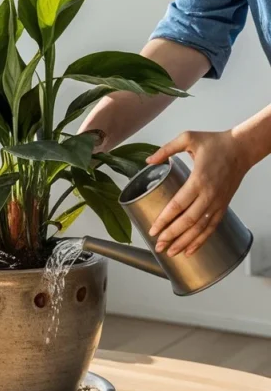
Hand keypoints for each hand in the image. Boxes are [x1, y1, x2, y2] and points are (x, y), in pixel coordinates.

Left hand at [146, 130, 251, 256]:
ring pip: (201, 228)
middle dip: (172, 235)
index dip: (165, 220)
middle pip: (188, 221)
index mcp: (198, 180)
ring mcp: (218, 202)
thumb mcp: (188, 138)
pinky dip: (202, 240)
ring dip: (185, 242)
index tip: (153, 230)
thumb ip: (166, 149)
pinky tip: (190, 250)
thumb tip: (148, 160)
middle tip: (158, 245)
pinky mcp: (224, 205)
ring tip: (170, 252)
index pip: (178, 205)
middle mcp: (209, 194)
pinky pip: (212, 226)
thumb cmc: (215, 143)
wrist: (242, 148)